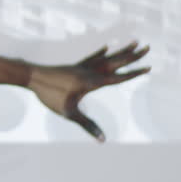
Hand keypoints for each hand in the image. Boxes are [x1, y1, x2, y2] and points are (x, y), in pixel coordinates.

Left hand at [27, 42, 149, 142]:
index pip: (118, 78)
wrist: (32, 77)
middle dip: (133, 56)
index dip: (134, 73)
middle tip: (148, 47)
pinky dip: (99, 53)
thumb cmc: (49, 96)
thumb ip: (87, 125)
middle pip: (116, 62)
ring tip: (134, 41)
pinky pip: (91, 57)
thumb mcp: (69, 113)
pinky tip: (106, 47)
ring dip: (121, 51)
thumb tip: (103, 140)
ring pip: (106, 57)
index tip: (149, 67)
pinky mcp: (74, 66)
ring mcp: (82, 66)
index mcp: (92, 82)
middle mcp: (90, 71)